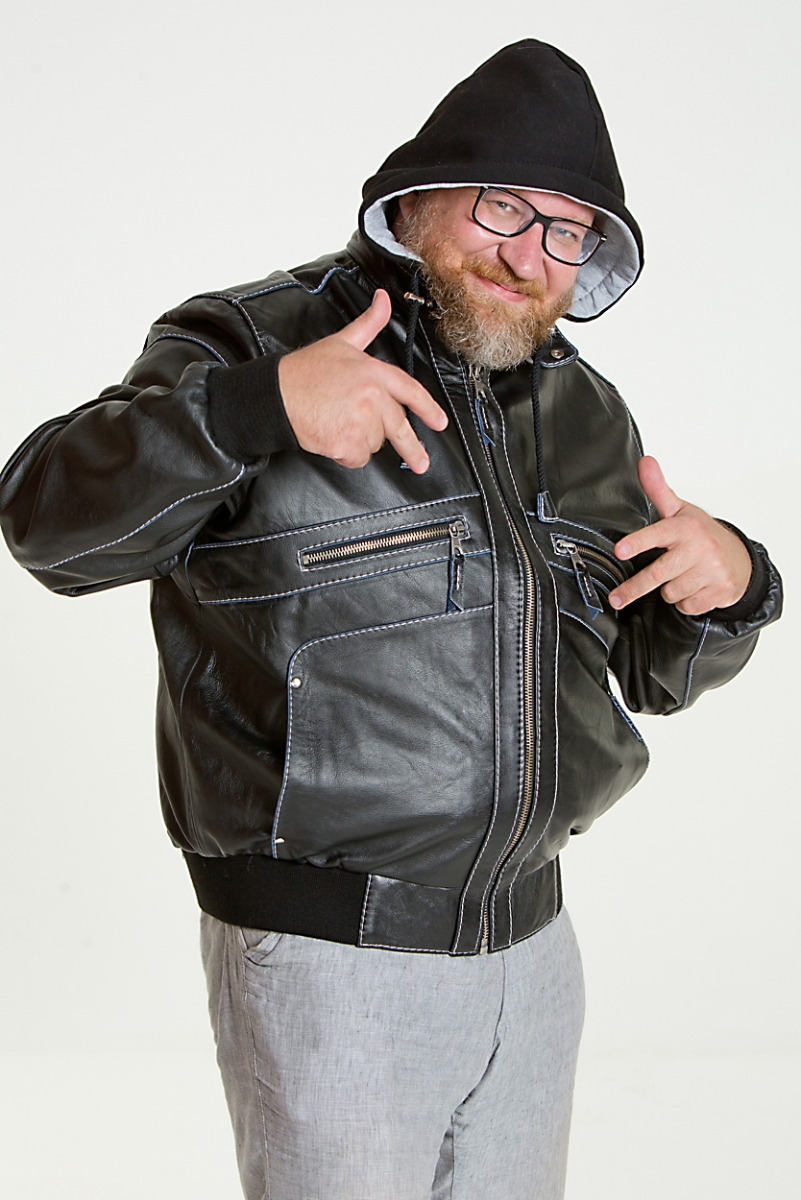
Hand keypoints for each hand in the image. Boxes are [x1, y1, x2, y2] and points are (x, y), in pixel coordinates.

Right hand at [278, 289, 447, 472]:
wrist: (277, 394)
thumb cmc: (305, 371)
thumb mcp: (341, 342)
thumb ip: (369, 324)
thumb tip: (383, 300)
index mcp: (374, 372)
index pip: (410, 391)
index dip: (428, 409)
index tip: (439, 423)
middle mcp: (372, 397)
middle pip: (399, 428)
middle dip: (412, 449)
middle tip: (421, 463)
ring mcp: (360, 421)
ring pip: (375, 443)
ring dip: (361, 440)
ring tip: (339, 424)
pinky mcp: (346, 443)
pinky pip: (357, 457)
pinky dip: (347, 454)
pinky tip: (333, 437)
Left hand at [609, 456, 751, 614]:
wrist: (740, 559)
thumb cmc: (702, 534)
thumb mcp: (680, 511)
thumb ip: (659, 489)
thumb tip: (645, 462)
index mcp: (685, 528)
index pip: (658, 534)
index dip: (638, 542)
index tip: (620, 550)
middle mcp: (699, 548)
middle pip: (658, 573)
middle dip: (633, 588)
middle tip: (616, 597)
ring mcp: (711, 571)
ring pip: (671, 592)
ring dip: (668, 591)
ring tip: (679, 576)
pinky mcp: (720, 591)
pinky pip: (687, 606)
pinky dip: (684, 602)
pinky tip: (693, 588)